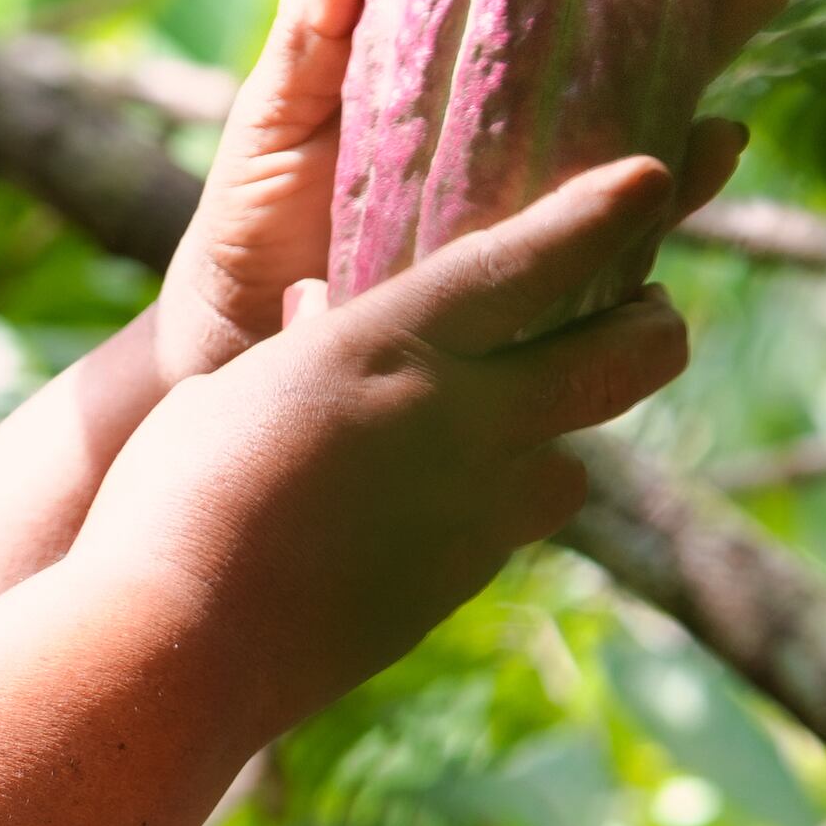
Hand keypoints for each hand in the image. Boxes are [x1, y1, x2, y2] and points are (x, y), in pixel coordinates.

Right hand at [84, 156, 692, 743]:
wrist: (177, 646)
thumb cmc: (172, 495)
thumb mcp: (238, 386)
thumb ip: (307, 349)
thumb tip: (325, 321)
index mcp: (392, 344)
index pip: (531, 263)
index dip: (602, 215)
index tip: (651, 180)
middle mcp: (461, 421)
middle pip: (623, 363)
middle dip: (653, 329)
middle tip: (651, 314)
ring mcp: (473, 513)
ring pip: (572, 465)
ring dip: (553, 443)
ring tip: (510, 433)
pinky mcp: (455, 587)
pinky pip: (500, 534)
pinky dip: (479, 512)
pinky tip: (417, 515)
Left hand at [135, 0, 794, 386]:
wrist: (222, 337)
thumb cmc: (251, 209)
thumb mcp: (279, 102)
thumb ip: (319, 19)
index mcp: (467, 79)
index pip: (570, 6)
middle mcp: (519, 145)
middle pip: (637, 74)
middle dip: (705, 27)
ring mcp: (528, 219)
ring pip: (639, 169)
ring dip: (693, 142)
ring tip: (726, 122)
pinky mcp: (520, 295)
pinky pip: (603, 265)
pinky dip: (647, 236)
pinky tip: (680, 201)